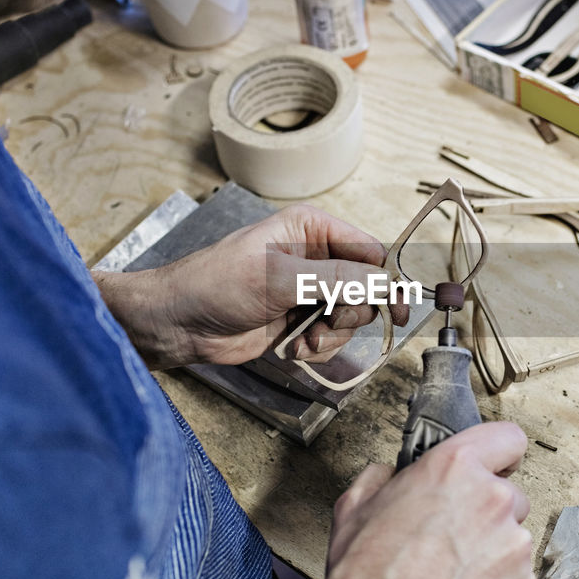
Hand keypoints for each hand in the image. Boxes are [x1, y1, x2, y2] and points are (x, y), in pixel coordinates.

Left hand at [95, 204, 408, 368]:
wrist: (179, 324)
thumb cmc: (216, 284)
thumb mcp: (279, 277)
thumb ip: (335, 279)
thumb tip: (382, 281)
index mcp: (312, 230)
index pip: (369, 251)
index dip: (387, 279)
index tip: (399, 307)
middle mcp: (316, 257)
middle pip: (367, 288)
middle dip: (351, 313)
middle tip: (329, 324)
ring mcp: (309, 291)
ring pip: (351, 318)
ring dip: (330, 336)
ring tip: (301, 339)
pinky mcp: (299, 321)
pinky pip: (330, 338)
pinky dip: (315, 348)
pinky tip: (289, 347)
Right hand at [269, 422, 535, 578]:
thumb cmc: (365, 576)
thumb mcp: (355, 506)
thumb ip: (383, 477)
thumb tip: (393, 475)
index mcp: (455, 467)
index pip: (508, 438)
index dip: (499, 455)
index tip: (491, 468)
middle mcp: (492, 498)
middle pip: (510, 495)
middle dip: (488, 513)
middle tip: (452, 537)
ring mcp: (512, 544)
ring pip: (513, 538)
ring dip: (492, 551)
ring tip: (451, 575)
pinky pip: (516, 577)